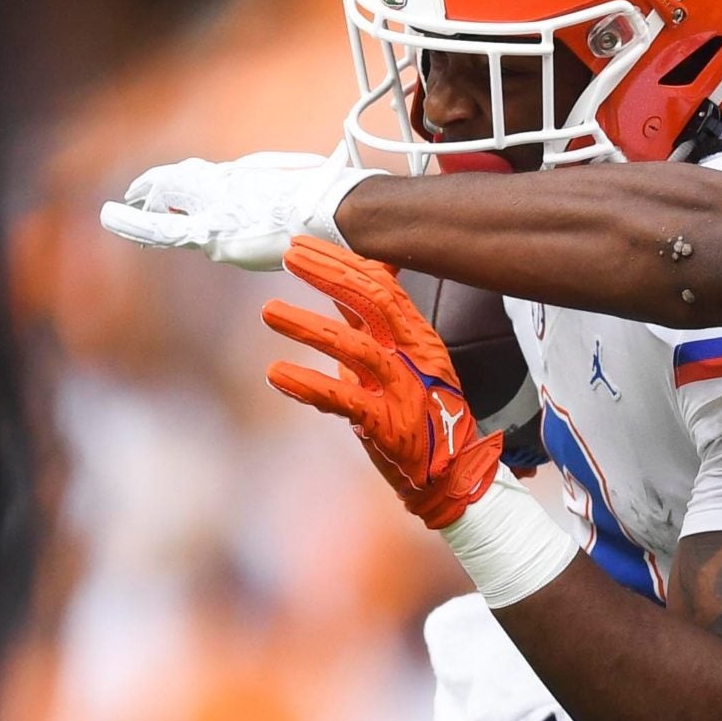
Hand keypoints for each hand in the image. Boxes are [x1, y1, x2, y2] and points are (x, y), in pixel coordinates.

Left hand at [100, 151, 376, 270]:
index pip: (218, 179)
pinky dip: (134, 221)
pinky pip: (162, 226)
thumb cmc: (345, 204)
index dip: (196, 182)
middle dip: (161, 187)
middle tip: (139, 192)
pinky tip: (113, 216)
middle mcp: (233, 184)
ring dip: (142, 204)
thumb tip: (367, 209)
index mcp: (258, 177)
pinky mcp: (214, 233)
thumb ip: (332, 194)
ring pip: (168, 199)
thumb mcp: (335, 193)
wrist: (341, 212)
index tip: (187, 184)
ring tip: (117, 211)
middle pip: (188, 181)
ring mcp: (221, 206)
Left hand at [262, 237, 501, 527]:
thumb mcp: (402, 358)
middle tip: (291, 256)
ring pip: (358, 349)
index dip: (343, 261)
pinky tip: (278, 374)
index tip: (305, 244)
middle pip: (375, 304)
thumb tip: (355, 275)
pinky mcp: (389, 427)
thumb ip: (375, 320)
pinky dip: (310, 387)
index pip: (384, 286)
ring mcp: (404, 392)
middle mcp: (414, 358)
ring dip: (310, 327)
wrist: (452, 476)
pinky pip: (347, 402)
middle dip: (330, 275)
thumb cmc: (422, 415)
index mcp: (417, 338)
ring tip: (269, 311)